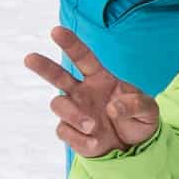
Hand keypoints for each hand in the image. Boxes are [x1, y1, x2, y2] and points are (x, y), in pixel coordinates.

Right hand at [24, 24, 158, 157]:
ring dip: (74, 115)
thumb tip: (113, 107)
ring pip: (58, 105)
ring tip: (93, 126)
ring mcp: (74, 112)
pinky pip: (65, 131)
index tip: (56, 30)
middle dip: (43, 66)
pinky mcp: (70, 132)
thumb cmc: (139, 121)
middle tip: (30, 58)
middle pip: (57, 76)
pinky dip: (81, 139)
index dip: (71, 44)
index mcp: (101, 79)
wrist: (134, 148)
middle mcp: (83, 92)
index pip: (83, 58)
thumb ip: (137, 104)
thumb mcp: (149, 110)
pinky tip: (97, 142)